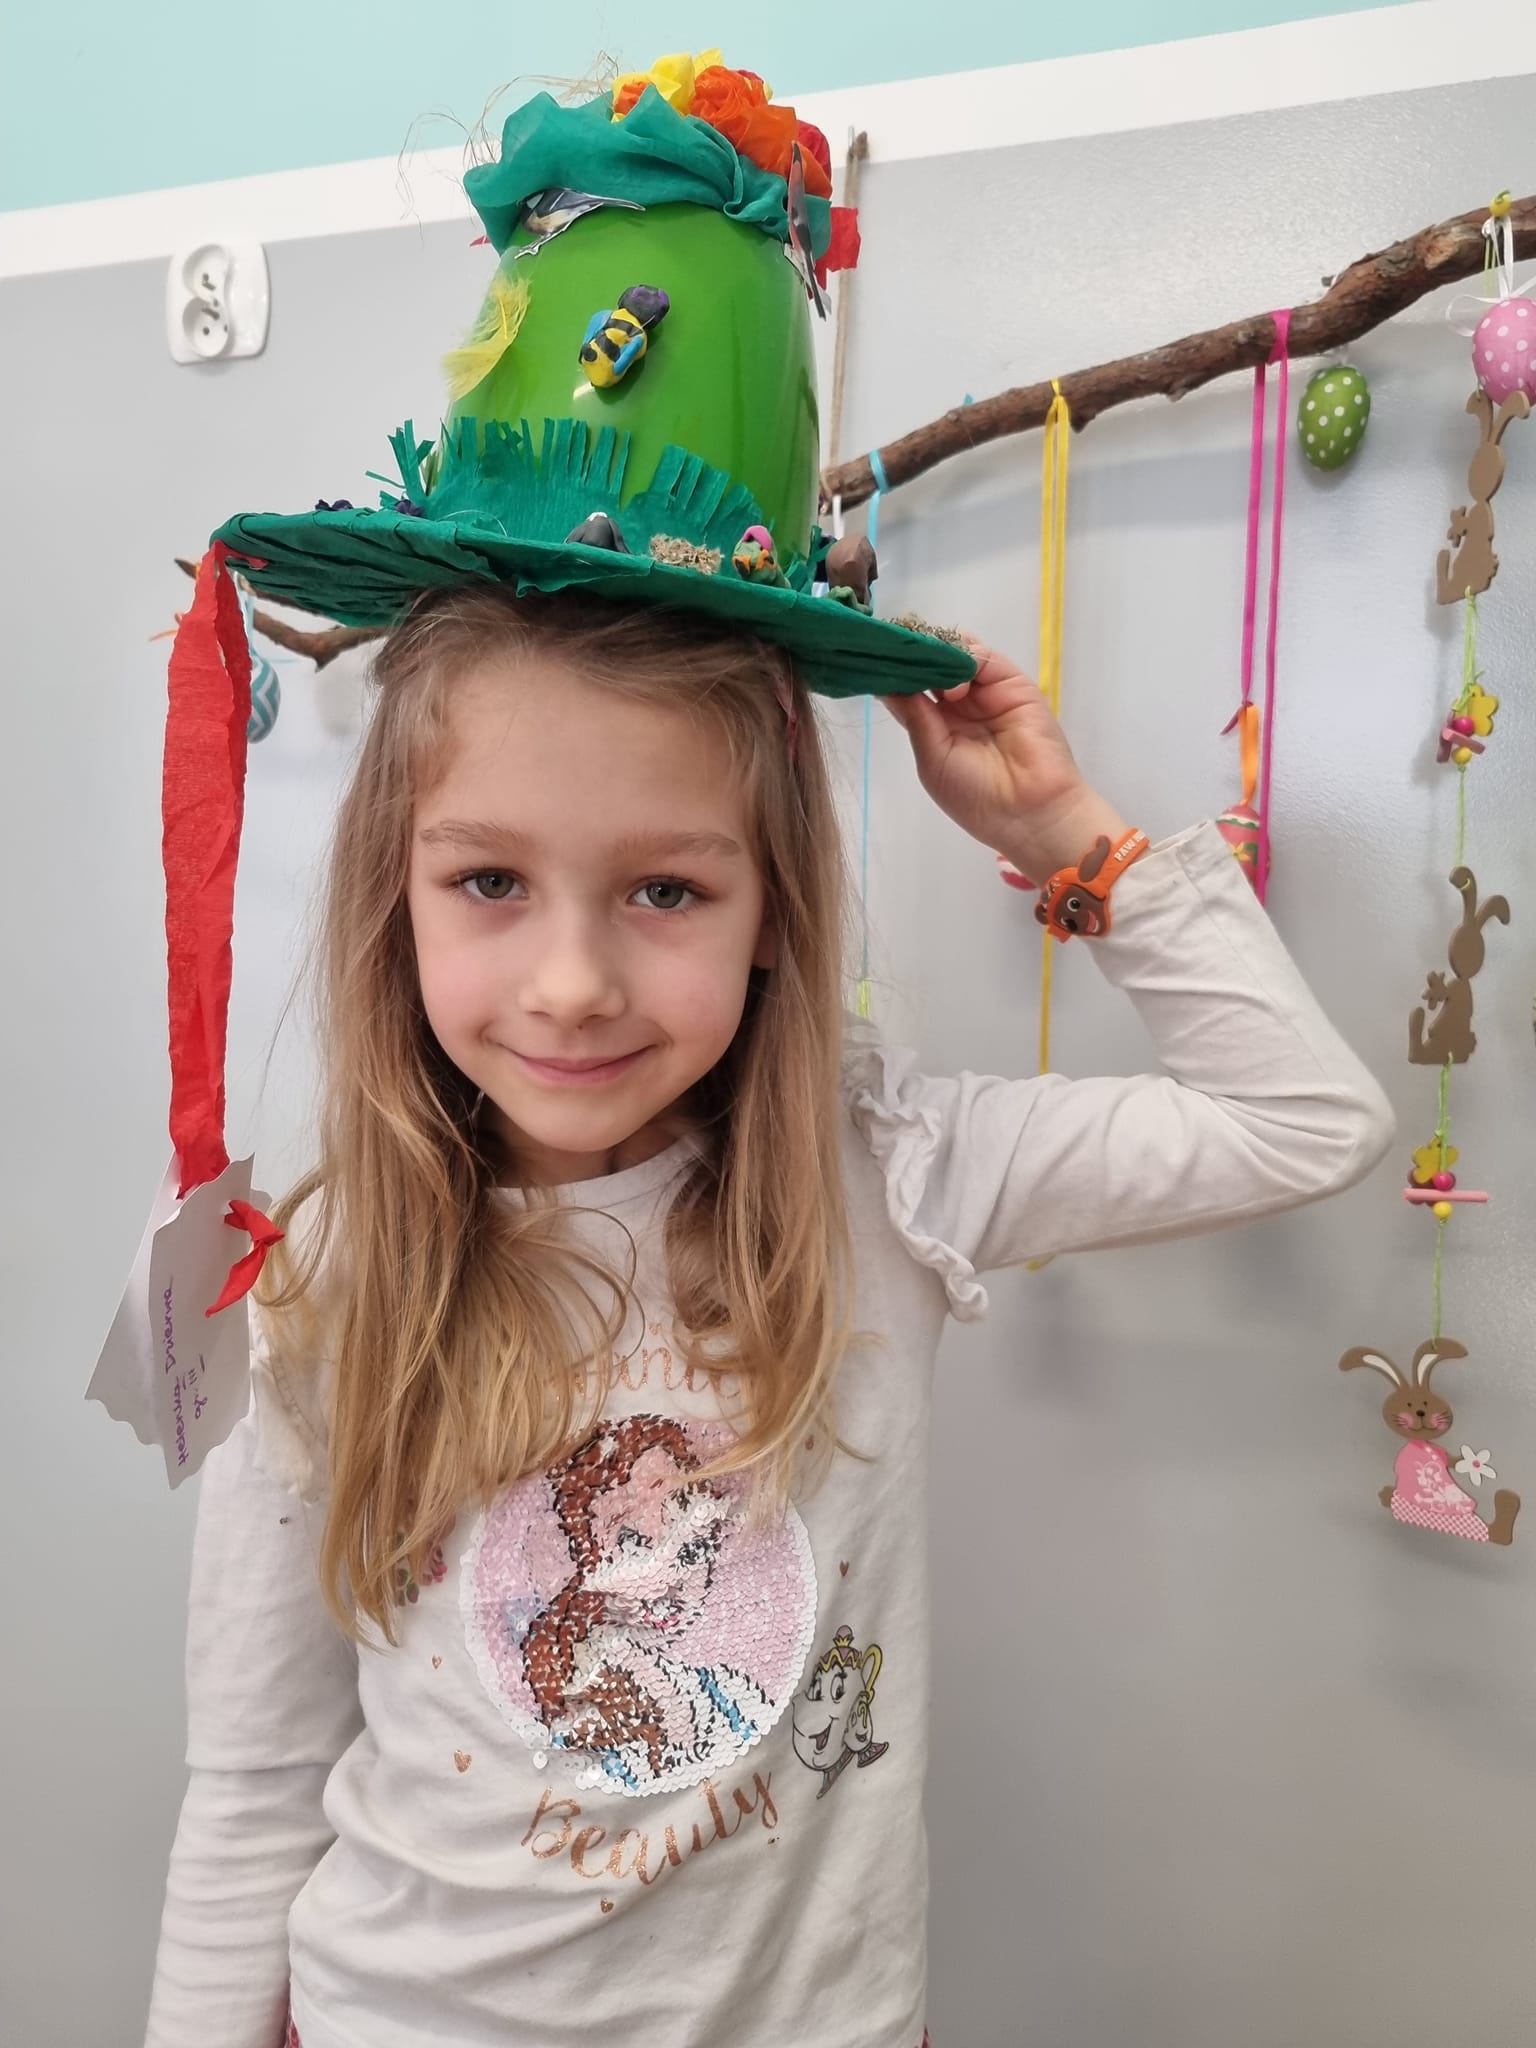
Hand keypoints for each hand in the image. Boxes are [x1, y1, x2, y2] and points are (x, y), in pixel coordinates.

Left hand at [882, 640, 1128, 883]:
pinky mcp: (1013, 683)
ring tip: (929, 675)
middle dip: (913, 656)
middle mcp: (961, 705)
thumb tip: (886, 685)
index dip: (895, 674)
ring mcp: (986, 691)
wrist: (1029, 811)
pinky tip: (954, 683)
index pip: (911, 689)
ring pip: (956, 655)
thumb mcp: (932, 758)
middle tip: (893, 651)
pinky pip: (985, 657)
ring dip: (938, 657)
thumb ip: (915, 717)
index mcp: (937, 726)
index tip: (872, 662)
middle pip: (932, 666)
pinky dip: (965, 657)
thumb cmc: (976, 796)